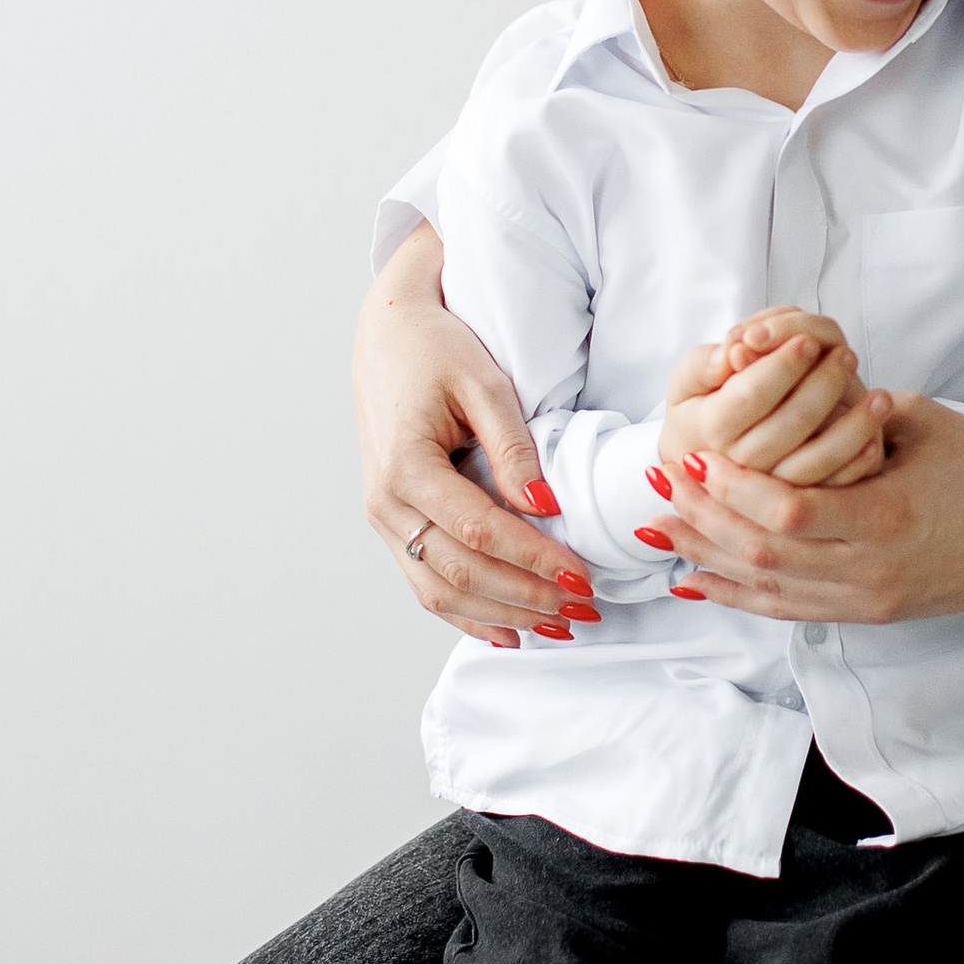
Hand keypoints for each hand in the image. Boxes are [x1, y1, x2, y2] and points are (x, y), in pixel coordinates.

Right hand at [356, 225, 585, 646]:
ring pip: (438, 590)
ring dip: (499, 614)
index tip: (581, 575)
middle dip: (525, 596)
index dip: (533, 559)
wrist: (387, 335)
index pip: (479, 531)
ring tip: (555, 625)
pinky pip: (424, 582)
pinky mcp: (390, 523)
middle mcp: (384, 502)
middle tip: (581, 607)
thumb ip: (513, 449)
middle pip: (460, 572)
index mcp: (405, 466)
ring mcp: (382, 518)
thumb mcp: (485, 384)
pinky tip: (508, 628)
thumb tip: (545, 509)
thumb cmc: (436, 349)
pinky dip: (467, 613)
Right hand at [659, 312, 889, 490]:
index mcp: (710, 431)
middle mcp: (741, 465)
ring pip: (818, 460)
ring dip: (854, 424)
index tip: (808, 341)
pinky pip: (835, 486)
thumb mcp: (689, 381)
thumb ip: (704, 364)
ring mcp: (772, 489)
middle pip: (790, 423)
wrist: (706, 463)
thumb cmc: (704, 407)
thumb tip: (735, 351)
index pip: (751, 394)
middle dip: (823, 384)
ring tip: (880, 393)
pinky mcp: (800, 503)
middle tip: (848, 354)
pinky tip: (877, 433)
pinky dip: (860, 460)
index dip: (782, 364)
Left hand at [659, 395, 963, 628]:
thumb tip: (790, 403)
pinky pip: (787, 610)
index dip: (729, 490)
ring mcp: (866, 600)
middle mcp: (868, 570)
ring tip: (659, 529)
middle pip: (760, 555)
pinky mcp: (868, 613)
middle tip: (656, 487)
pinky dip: (737, 594)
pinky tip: (697, 577)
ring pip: (764, 589)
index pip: (784, 513)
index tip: (692, 457)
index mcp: (884, 517)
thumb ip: (853, 416)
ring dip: (706, 558)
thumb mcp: (926, 425)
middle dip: (699, 519)